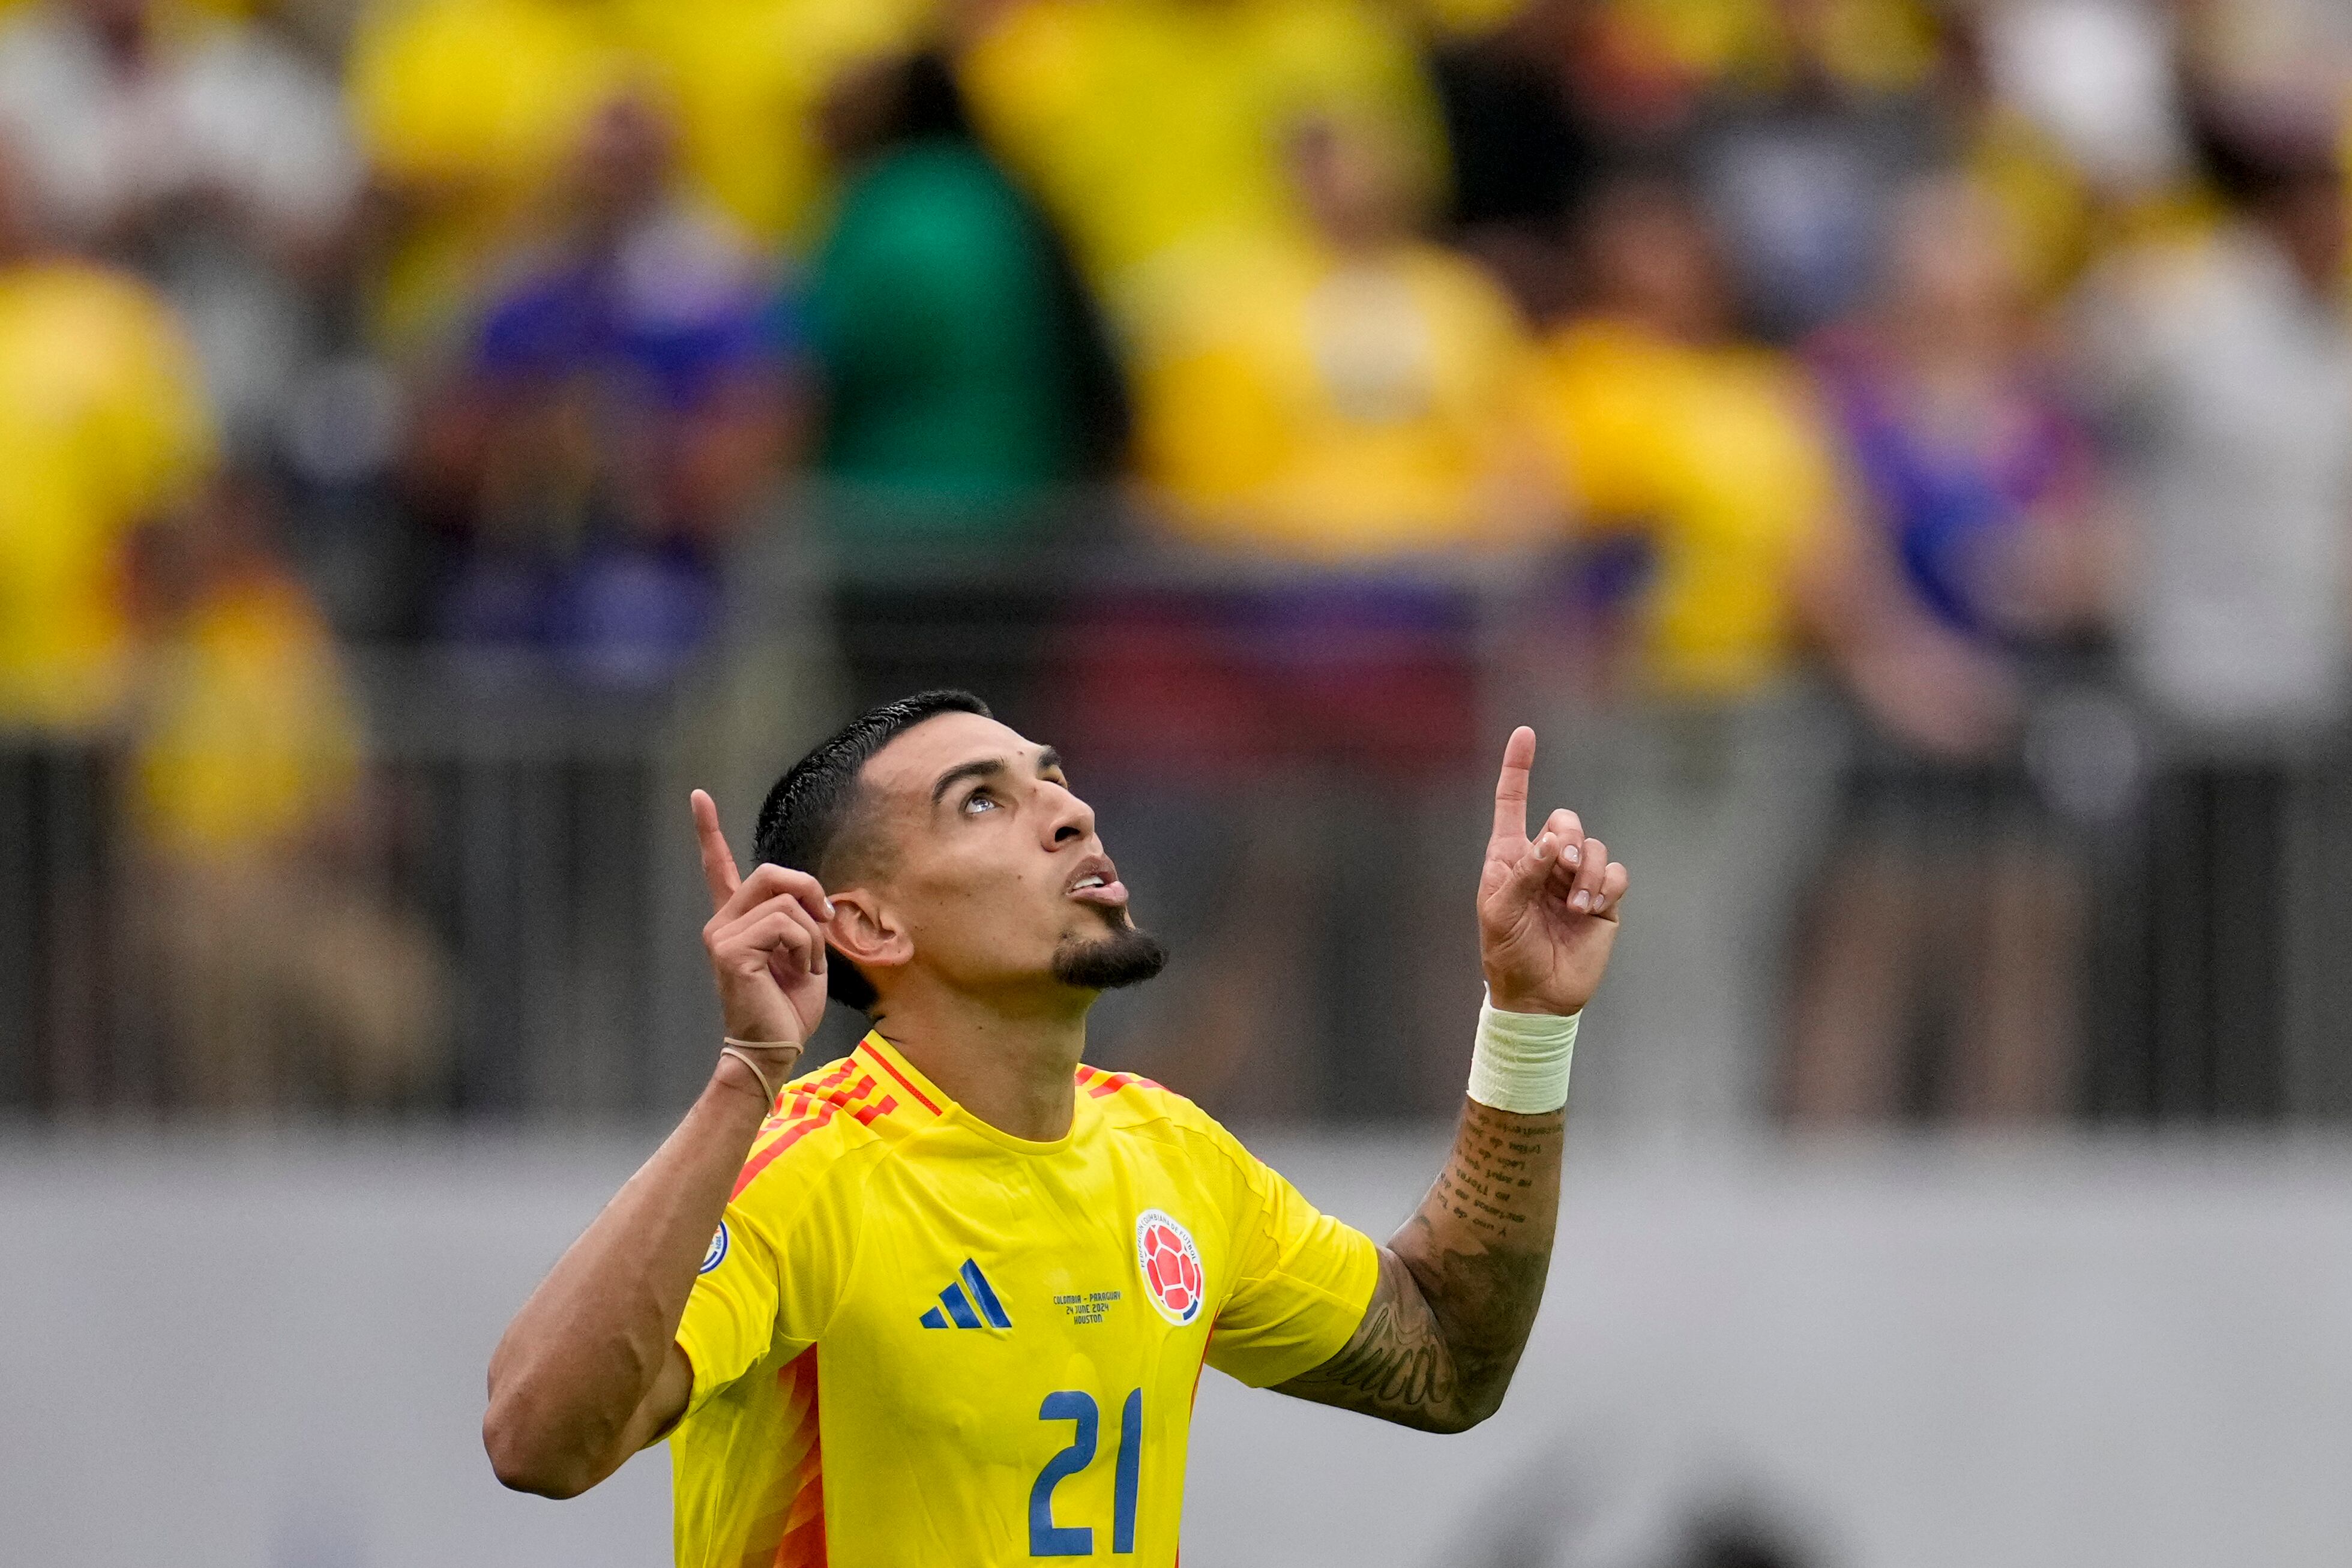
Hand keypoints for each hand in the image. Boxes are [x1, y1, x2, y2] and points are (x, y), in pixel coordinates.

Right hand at [692, 790, 831, 1049]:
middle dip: (811, 892)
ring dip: (812, 935)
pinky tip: (794, 972)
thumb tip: (812, 900)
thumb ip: (802, 918)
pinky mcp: (730, 949)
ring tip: (802, 966)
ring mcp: (721, 935)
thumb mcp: (805, 952)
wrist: (775, 1048)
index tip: (698, 797)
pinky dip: (806, 948)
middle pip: (772, 873)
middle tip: (824, 920)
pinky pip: (787, 925)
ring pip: (787, 902)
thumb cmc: (789, 1006)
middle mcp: (721, 923)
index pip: (719, 868)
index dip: (708, 831)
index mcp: (737, 921)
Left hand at [1476, 728, 1627, 1016]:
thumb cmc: (1507, 952)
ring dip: (1587, 872)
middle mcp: (1545, 862)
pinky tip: (1590, 910)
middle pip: (1565, 820)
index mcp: (1511, 857)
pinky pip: (1616, 874)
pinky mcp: (1603, 901)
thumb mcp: (1502, 912)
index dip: (1518, 768)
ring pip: (1594, 847)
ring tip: (1575, 905)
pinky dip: (1605, 886)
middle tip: (1561, 867)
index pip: (1513, 803)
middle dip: (1567, 837)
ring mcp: (1575, 880)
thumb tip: (1551, 840)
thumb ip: (1524, 872)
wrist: (1537, 996)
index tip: (1525, 732)